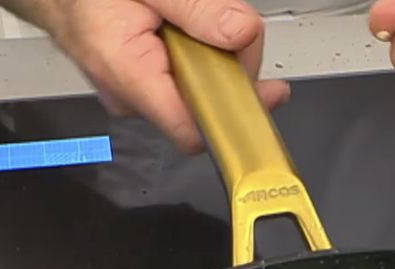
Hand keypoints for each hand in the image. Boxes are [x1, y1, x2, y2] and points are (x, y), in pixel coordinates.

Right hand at [0, 0, 289, 152]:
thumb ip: (196, 7)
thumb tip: (240, 34)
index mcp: (129, 74)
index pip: (192, 129)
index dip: (233, 116)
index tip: (265, 95)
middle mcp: (131, 95)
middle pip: (207, 102)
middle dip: (229, 64)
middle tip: (223, 21)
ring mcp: (136, 91)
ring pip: (200, 87)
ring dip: (213, 52)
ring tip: (191, 17)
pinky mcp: (143, 82)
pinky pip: (185, 76)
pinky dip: (197, 51)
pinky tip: (185, 27)